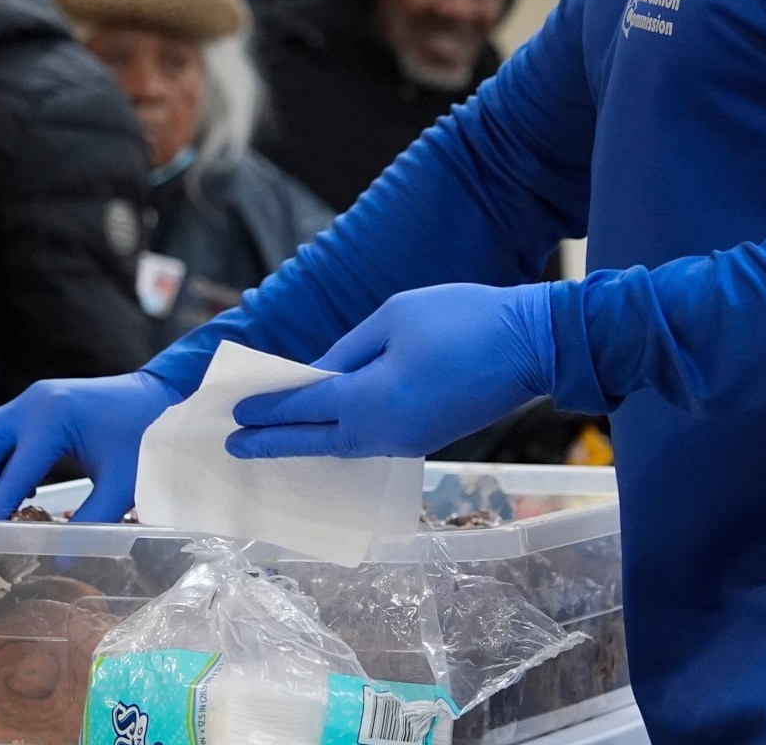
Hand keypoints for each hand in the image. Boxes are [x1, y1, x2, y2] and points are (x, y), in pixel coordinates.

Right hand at [0, 373, 182, 522]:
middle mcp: (34, 403)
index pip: (10, 473)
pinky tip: (25, 480)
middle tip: (0, 517)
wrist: (161, 394)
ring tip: (9, 500)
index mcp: (53, 421)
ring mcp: (32, 398)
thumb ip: (91, 522)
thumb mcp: (121, 484)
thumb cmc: (146, 436)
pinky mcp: (36, 400)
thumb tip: (60, 560)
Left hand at [229, 283, 554, 459]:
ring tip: (271, 439)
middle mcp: (382, 431)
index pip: (302, 408)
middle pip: (314, 440)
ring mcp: (406, 441)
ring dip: (304, 442)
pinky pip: (367, 444)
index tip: (234, 412)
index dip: (266, 408)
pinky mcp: (425, 439)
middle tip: (233, 447)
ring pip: (342, 447)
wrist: (532, 346)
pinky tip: (323, 430)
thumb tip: (317, 374)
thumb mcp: (394, 318)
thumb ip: (348, 351)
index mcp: (370, 398)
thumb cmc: (462, 319)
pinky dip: (337, 438)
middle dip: (272, 441)